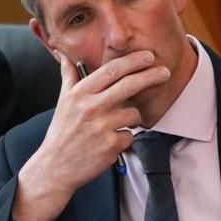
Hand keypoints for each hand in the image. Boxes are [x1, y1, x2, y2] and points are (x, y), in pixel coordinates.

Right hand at [12, 50, 169, 220]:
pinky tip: (109, 142)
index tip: (148, 56)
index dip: (133, 61)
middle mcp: (91, 107)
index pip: (111, 70)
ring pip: (134, 114)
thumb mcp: (63, 101)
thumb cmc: (62, 132)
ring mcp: (102, 126)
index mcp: (80, 93)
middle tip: (165, 72)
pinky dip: (124, 139)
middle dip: (151, 76)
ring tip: (115, 125)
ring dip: (131, 119)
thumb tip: (64, 55)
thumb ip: (68, 76)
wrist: (56, 166)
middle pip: (129, 85)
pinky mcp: (111, 145)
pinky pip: (130, 135)